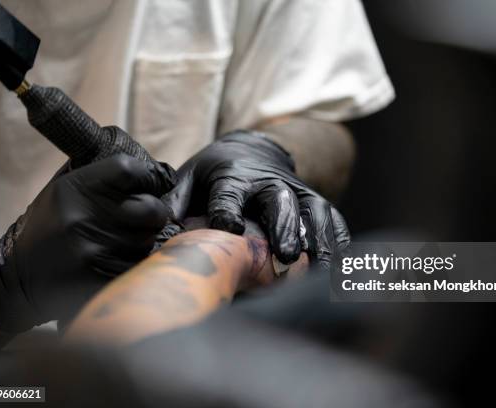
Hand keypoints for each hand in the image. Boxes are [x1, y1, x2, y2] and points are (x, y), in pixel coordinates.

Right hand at [0, 155, 174, 332]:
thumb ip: (103, 175)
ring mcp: (94, 250)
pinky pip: (140, 264)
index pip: (130, 169)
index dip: (148, 176)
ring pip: (149, 239)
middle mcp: (84, 217)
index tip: (151, 182)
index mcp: (76, 188)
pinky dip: (135, 260)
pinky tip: (115, 257)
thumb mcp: (65, 187)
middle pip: (152, 208)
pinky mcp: (101, 276)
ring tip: (118, 239)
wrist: (19, 272)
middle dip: (154, 212)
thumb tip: (154, 170)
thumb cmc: (52, 223)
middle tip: (142, 215)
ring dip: (143, 238)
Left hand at [162, 130, 350, 269]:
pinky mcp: (316, 201)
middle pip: (281, 201)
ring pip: (314, 211)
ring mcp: (298, 191)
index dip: (228, 207)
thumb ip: (174, 202)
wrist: (254, 152)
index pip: (230, 191)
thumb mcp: (190, 179)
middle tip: (288, 255)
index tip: (229, 227)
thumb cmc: (216, 174)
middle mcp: (270, 181)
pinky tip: (343, 265)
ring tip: (321, 269)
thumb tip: (153, 227)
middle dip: (286, 227)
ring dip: (319, 239)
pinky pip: (334, 219)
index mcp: (234, 175)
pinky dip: (340, 241)